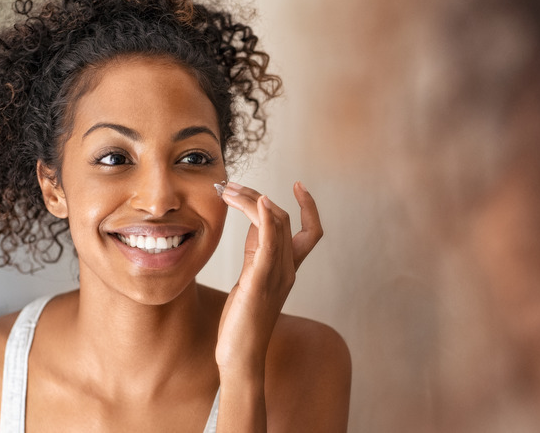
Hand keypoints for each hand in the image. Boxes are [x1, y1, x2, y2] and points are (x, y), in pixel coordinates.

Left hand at [215, 181, 322, 374]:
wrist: (240, 355)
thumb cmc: (243, 320)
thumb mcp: (251, 278)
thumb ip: (256, 251)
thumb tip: (253, 221)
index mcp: (288, 269)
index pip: (311, 231)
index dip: (309, 206)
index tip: (298, 184)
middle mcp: (288, 269)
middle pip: (284, 219)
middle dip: (258, 196)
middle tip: (231, 186)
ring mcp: (277, 275)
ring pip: (275, 224)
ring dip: (253, 200)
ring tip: (229, 190)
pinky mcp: (260, 280)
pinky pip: (269, 243)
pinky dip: (265, 218)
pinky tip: (258, 202)